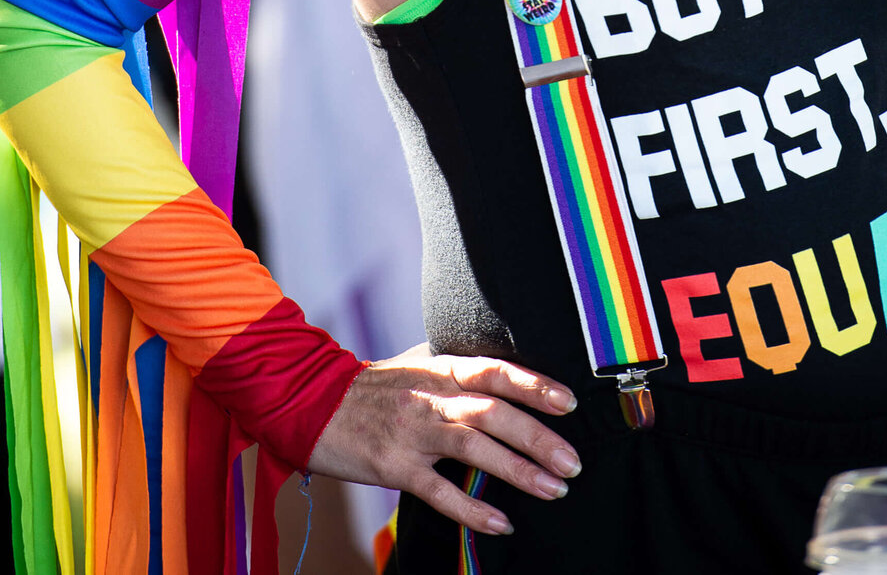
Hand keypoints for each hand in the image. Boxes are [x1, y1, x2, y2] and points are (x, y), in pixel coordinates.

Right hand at [307, 349, 580, 535]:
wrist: (311, 403)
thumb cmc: (374, 388)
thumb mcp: (418, 366)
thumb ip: (458, 374)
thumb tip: (507, 380)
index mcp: (441, 369)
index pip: (497, 370)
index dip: (535, 385)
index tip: (570, 403)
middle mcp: (430, 396)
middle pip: (493, 412)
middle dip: (538, 437)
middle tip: (574, 462)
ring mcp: (412, 432)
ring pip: (473, 448)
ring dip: (518, 470)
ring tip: (554, 489)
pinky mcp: (393, 466)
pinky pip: (439, 491)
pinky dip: (472, 508)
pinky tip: (501, 521)